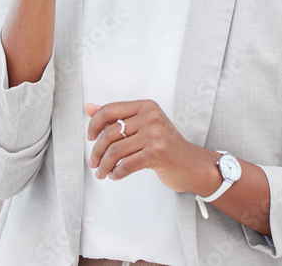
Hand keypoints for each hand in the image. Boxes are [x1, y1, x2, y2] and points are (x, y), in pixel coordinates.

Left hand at [85, 100, 219, 194]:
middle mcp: (151, 117)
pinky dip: (116, 173)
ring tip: (102, 172)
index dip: (94, 125)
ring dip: (104, 165)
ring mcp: (155, 135)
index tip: (90, 137)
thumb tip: (89, 108)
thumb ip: (117, 116)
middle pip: (110, 132)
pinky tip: (115, 175)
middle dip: (97, 151)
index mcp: (145, 106)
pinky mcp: (157, 154)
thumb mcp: (143, 125)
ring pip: (115, 150)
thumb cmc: (165, 145)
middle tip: (94, 162)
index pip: (109, 110)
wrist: (192, 164)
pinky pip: (126, 165)